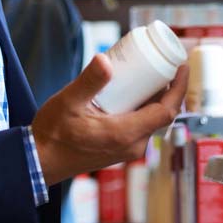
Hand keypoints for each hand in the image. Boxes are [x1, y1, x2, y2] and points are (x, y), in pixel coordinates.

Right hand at [32, 54, 186, 186]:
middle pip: (162, 114)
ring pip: (151, 120)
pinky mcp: (119, 149)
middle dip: (168, 89)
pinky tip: (134, 93)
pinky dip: (143, 108)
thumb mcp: (69, 102)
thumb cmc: (53, 134)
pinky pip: (140, 126)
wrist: (40, 162)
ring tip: (150, 74)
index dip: (179, 88)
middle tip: (165, 63)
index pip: (167, 111)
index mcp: (126, 134)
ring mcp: (127, 149)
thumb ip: (89, 81)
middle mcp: (132, 145)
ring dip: (155, 98)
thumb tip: (106, 59)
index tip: (182, 66)